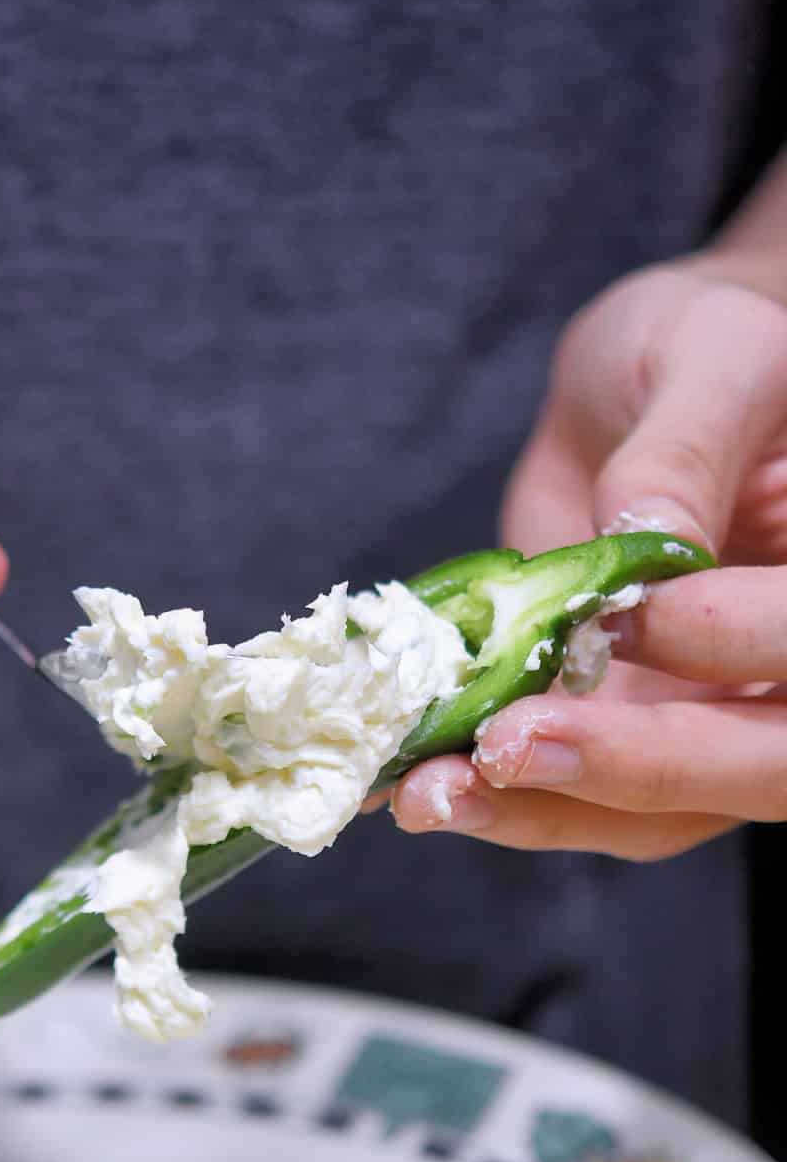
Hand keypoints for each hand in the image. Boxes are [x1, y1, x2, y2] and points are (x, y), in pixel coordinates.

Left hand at [390, 259, 786, 856]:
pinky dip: (491, 798)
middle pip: (746, 768)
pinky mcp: (614, 731)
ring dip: (536, 809)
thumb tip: (649, 536)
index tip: (640, 612)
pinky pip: (568, 792)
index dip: (732, 638)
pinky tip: (412, 783)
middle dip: (629, 769)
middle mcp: (781, 675)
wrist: (642, 388)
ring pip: (652, 813)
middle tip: (508, 745)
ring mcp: (701, 718)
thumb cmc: (704, 348)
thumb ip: (685, 448)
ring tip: (428, 791)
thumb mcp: (708, 358)